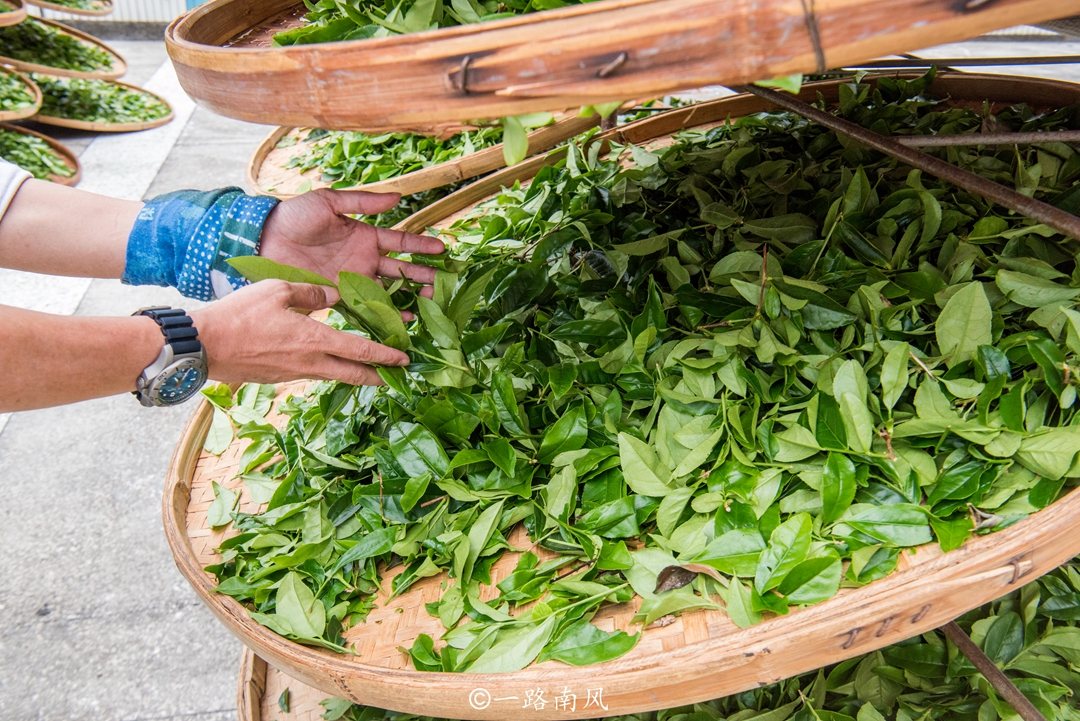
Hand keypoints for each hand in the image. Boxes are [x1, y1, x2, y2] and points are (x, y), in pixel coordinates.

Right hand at [191, 280, 407, 385]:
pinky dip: (328, 370)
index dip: (385, 356)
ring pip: (333, 376)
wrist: (205, 346)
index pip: (361, 351)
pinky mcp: (279, 378)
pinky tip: (328, 362)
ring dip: (354, 374)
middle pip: (354, 374)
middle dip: (378, 376)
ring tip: (370, 371)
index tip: (404, 359)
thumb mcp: (278, 290)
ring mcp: (294, 374)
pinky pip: (312, 374)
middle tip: (397, 377)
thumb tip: (336, 294)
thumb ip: (312, 292)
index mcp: (314, 340)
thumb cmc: (239, 315)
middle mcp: (310, 363)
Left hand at [258, 189, 445, 296]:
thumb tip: (397, 198)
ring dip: (410, 296)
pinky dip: (385, 313)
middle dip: (423, 276)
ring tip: (430, 303)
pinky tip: (403, 319)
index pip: (400, 242)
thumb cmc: (295, 216)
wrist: (265, 239)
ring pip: (389, 290)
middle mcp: (363, 260)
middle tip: (443, 285)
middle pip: (401, 270)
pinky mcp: (339, 296)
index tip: (443, 250)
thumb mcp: (329, 201)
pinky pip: (366, 306)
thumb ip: (362, 201)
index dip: (421, 246)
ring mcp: (353, 280)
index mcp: (364, 236)